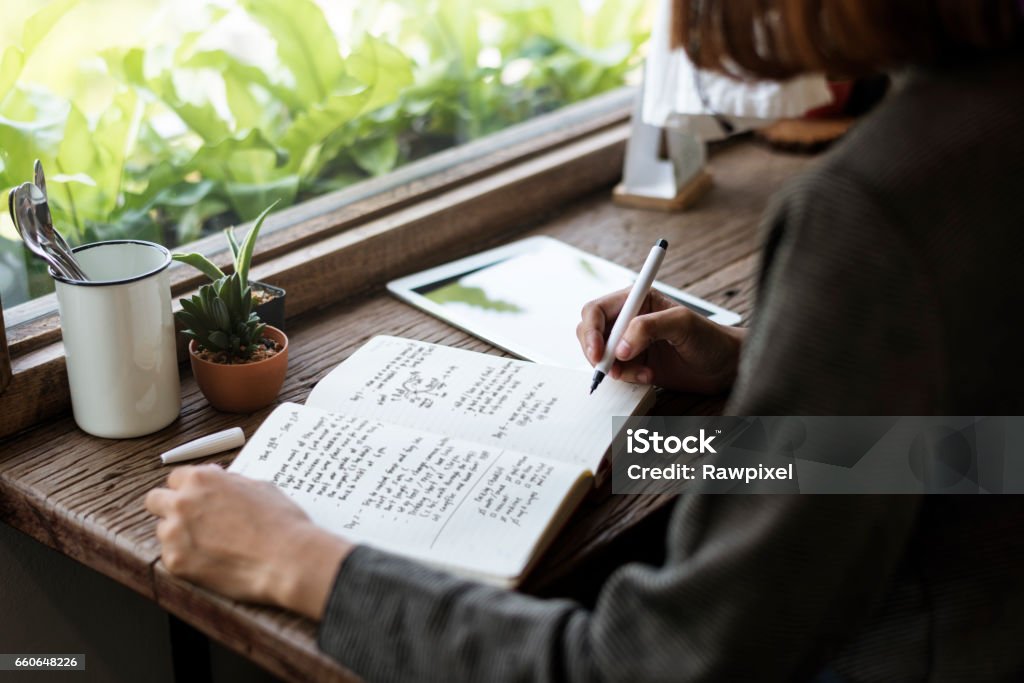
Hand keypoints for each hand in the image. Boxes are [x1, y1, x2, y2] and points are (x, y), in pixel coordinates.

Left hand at [145, 464, 351, 619]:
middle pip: (155, 500)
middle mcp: (183, 502)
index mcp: (202, 479)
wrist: (288, 558)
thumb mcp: (259, 487)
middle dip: (169, 507)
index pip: (175, 478)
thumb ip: (229, 482)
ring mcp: (175, 533)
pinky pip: (171, 557)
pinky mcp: (176, 562)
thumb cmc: (281, 522)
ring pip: (163, 530)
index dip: (189, 488)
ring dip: (180, 535)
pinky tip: (213, 561)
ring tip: (211, 546)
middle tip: (191, 520)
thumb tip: (219, 480)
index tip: (197, 498)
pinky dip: (188, 559)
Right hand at [576, 288, 745, 394]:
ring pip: (600, 355)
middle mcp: (629, 319)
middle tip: (609, 369)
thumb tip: (621, 347)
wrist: (725, 366)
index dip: (591, 330)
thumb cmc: (710, 338)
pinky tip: (648, 376)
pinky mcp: (634, 363)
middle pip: (590, 331)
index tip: (599, 352)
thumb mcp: (682, 324)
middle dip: (596, 352)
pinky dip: (626, 378)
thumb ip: (649, 328)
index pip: (597, 310)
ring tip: (642, 373)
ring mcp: (630, 342)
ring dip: (615, 368)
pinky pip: (615, 371)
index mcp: (637, 299)